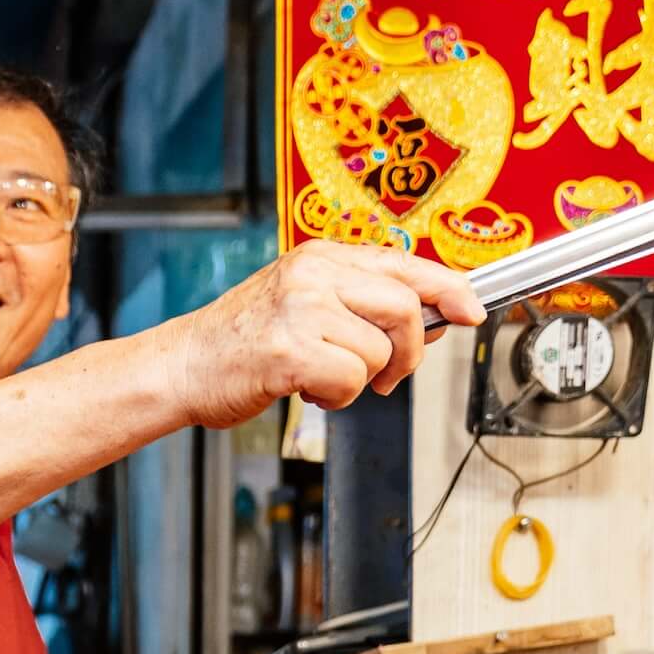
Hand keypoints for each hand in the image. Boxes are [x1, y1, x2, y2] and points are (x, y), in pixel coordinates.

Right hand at [158, 243, 482, 429]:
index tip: (471, 311)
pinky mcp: (291, 349)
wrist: (182, 366)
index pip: (404, 265)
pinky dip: (337, 397)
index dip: (450, 289)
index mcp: (318, 257)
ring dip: (360, 380)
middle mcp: (312, 275)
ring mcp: (301, 310)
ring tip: (322, 378)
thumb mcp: (300, 301)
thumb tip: (431, 316)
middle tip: (390, 374)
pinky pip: (351, 380)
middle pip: (404, 308)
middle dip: (408, 352)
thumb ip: (357, 301)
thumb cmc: (239, 342)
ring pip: (378, 351)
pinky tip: (308, 389)